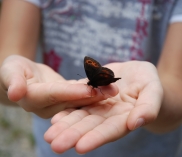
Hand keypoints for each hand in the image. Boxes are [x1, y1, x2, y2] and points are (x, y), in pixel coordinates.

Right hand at [0, 55, 118, 117]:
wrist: (23, 76)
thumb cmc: (13, 71)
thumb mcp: (10, 71)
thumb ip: (14, 81)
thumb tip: (15, 93)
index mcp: (33, 98)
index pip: (55, 95)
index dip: (72, 93)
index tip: (90, 90)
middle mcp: (48, 106)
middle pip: (72, 101)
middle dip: (92, 96)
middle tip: (112, 90)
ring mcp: (58, 105)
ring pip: (80, 101)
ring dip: (98, 95)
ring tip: (115, 88)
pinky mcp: (66, 100)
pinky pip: (81, 97)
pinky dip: (94, 92)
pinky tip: (107, 86)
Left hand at [44, 61, 162, 153]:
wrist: (138, 74)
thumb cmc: (150, 82)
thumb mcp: (154, 91)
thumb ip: (148, 107)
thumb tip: (137, 122)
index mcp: (124, 117)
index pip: (110, 130)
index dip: (96, 138)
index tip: (81, 147)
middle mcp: (107, 114)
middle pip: (90, 126)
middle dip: (73, 135)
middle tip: (55, 145)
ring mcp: (97, 104)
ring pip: (79, 116)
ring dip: (64, 125)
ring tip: (49, 134)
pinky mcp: (89, 93)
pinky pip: (77, 101)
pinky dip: (66, 108)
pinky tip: (54, 116)